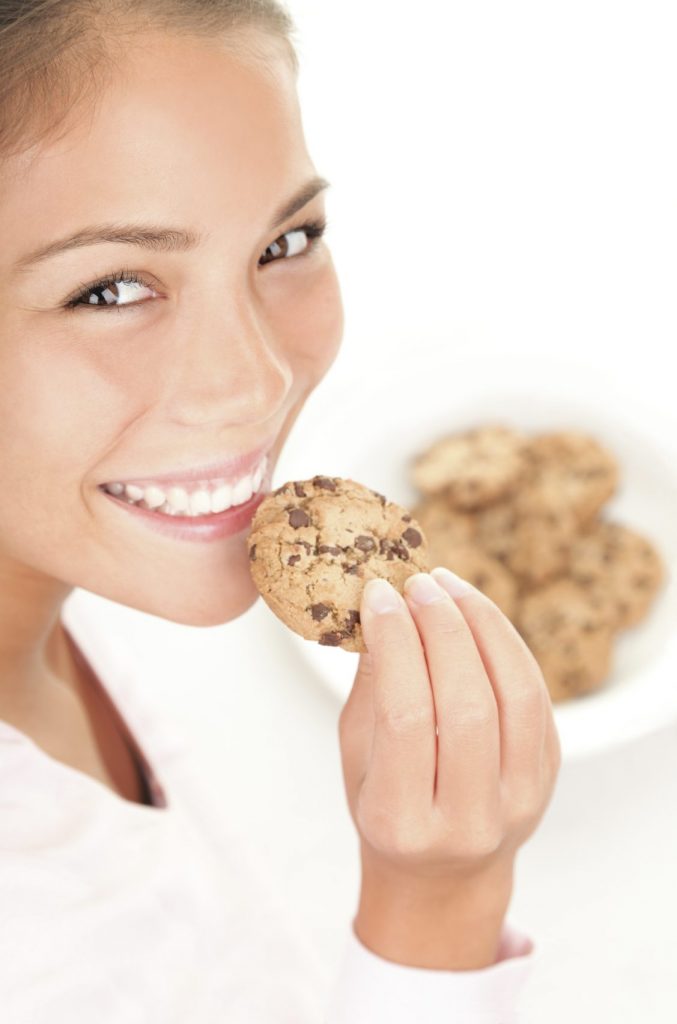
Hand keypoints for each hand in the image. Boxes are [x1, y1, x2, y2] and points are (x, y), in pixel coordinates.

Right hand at [337, 567, 560, 967]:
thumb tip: (382, 607)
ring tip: (449, 586)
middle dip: (442, 629)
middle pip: (467, 705)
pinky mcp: (547, 777)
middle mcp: (467, 822)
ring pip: (514, 697)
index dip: (395, 644)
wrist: (441, 874)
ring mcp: (517, 803)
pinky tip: (477, 615)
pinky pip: (536, 697)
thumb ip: (371, 689)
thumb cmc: (385, 808)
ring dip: (482, 626)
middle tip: (418, 584)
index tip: (379, 595)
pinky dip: (507, 645)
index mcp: (402, 822)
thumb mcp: (356, 757)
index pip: (405, 718)